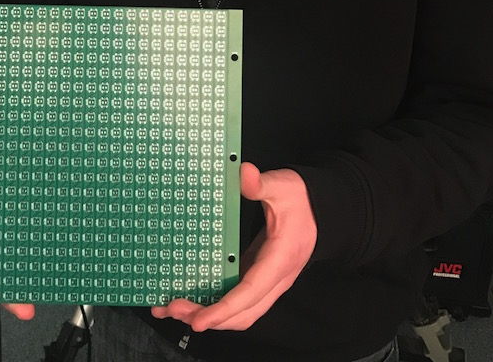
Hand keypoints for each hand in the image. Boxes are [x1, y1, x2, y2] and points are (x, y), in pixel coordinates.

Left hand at [151, 163, 316, 330]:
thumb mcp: (282, 186)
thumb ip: (261, 183)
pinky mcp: (258, 276)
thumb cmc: (300, 199)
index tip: (198, 320)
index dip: (224, 309)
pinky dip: (216, 304)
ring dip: (210, 315)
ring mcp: (267, 281)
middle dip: (208, 316)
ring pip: (241, 312)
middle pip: (242, 313)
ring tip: (175, 307)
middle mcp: (275, 279)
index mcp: (279, 260)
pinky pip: (239, 300)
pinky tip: (194, 296)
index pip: (250, 293)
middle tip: (172, 307)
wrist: (319, 209)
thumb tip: (243, 173)